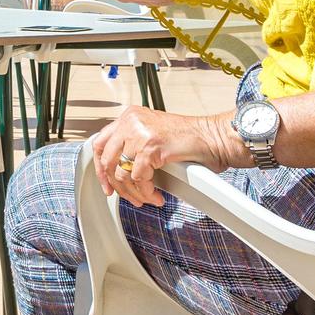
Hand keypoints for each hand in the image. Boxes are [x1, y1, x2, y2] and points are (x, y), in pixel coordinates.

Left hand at [89, 105, 229, 207]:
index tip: (106, 185)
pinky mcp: (150, 147)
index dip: (100, 169)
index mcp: (129, 116)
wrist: (214, 137)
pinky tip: (155, 195)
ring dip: (134, 192)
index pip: (100, 143)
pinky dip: (146, 192)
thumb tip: (116, 171)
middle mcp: (130, 121)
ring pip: (121, 173)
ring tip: (146, 198)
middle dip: (116, 185)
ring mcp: (139, 133)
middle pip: (107, 160)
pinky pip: (138, 178)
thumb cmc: (191, 139)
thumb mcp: (153, 135)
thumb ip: (133, 144)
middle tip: (128, 197)